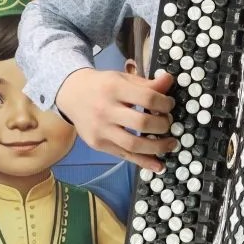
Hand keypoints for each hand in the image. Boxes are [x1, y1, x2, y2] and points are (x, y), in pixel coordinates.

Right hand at [57, 67, 177, 172]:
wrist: (72, 94)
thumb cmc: (103, 85)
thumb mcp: (123, 78)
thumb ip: (146, 83)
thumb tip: (169, 81)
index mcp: (114, 89)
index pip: (147, 98)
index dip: (165, 103)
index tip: (169, 105)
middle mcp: (106, 110)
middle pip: (142, 123)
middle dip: (163, 125)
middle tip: (168, 123)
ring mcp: (101, 130)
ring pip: (134, 145)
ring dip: (158, 147)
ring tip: (171, 144)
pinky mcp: (98, 144)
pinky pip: (125, 156)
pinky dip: (144, 162)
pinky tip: (158, 166)